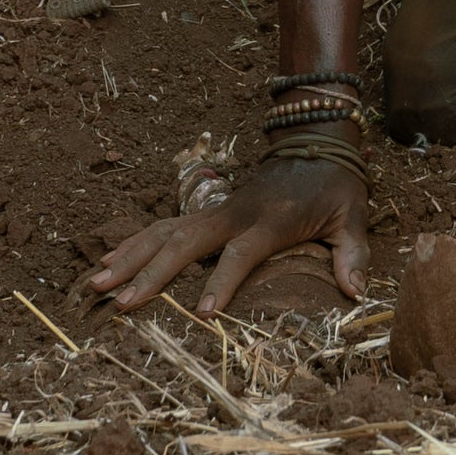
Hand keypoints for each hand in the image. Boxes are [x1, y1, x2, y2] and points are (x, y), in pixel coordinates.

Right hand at [84, 159, 368, 317]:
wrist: (315, 141)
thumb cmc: (334, 187)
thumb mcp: (353, 217)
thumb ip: (352, 255)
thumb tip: (358, 294)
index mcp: (270, 221)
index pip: (242, 253)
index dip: (223, 281)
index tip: (203, 313)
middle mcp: (234, 213)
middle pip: (185, 242)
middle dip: (152, 273)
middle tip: (123, 303)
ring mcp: (215, 210)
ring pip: (163, 231)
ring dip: (129, 256)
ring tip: (97, 284)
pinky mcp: (205, 211)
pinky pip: (161, 226)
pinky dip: (132, 244)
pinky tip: (107, 263)